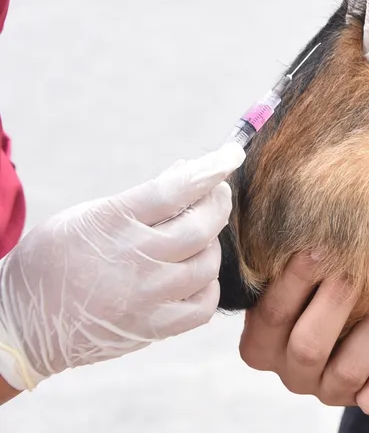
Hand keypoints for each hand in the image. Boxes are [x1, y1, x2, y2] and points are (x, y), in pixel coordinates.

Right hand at [0, 142, 244, 390]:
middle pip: (200, 227)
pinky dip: (207, 285)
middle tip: (217, 193)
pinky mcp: (151, 328)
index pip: (174, 190)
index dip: (209, 170)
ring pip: (206, 264)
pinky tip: (195, 275)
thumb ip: (140, 198)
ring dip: (211, 245)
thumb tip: (188, 171)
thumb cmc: (54, 260)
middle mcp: (133, 260)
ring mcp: (144, 297)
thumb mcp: (86, 216)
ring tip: (197, 237)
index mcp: (111, 223)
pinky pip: (202, 305)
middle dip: (218, 203)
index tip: (230, 156)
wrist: (21, 326)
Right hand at [239, 253, 368, 414]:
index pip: (271, 314)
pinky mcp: (361, 400)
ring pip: (346, 372)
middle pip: (307, 346)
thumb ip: (300, 257)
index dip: (295, 280)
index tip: (319, 246)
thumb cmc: (333, 286)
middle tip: (358, 269)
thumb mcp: (309, 274)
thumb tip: (302, 208)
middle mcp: (292, 371)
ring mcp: (326, 390)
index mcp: (264, 342)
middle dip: (337, 302)